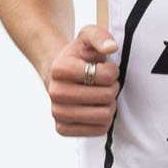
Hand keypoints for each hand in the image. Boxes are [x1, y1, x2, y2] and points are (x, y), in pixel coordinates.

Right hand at [46, 22, 119, 138]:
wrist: (59, 74)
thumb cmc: (78, 55)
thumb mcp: (88, 36)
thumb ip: (100, 36)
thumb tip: (111, 48)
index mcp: (60, 69)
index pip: (106, 76)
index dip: (112, 71)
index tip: (105, 68)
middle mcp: (55, 92)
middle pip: (106, 97)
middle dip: (112, 88)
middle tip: (106, 84)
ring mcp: (57, 113)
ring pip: (104, 116)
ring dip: (110, 104)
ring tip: (102, 95)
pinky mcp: (62, 129)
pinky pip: (99, 130)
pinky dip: (104, 120)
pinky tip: (96, 108)